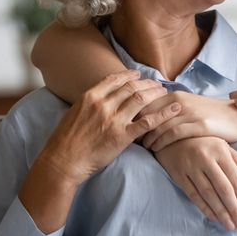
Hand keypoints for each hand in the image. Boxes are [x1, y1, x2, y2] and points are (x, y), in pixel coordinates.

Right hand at [38, 70, 181, 186]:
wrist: (62, 161)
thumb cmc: (65, 140)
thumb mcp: (74, 113)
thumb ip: (90, 102)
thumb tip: (102, 96)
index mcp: (90, 97)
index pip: (115, 79)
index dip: (130, 75)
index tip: (139, 75)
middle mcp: (103, 104)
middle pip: (131, 87)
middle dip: (147, 83)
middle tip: (156, 84)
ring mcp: (114, 120)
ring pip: (141, 99)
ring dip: (155, 93)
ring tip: (164, 92)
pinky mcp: (122, 136)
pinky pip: (148, 122)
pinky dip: (163, 114)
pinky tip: (173, 109)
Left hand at [138, 91, 236, 150]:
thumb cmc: (211, 114)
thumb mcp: (189, 107)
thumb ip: (170, 110)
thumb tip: (148, 119)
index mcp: (176, 95)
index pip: (146, 103)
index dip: (134, 116)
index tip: (126, 127)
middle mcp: (181, 101)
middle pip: (150, 114)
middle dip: (137, 127)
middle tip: (129, 139)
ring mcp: (190, 113)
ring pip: (160, 125)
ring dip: (148, 137)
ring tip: (142, 147)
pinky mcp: (200, 125)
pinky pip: (174, 134)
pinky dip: (162, 142)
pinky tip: (157, 150)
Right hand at [153, 137, 236, 230]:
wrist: (171, 137)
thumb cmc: (203, 142)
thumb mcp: (222, 144)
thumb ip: (236, 159)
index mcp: (220, 150)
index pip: (235, 179)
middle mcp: (206, 158)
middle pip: (223, 189)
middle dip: (234, 209)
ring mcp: (191, 167)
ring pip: (208, 195)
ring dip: (221, 213)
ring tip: (230, 225)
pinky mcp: (179, 175)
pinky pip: (193, 195)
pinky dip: (204, 208)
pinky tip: (214, 218)